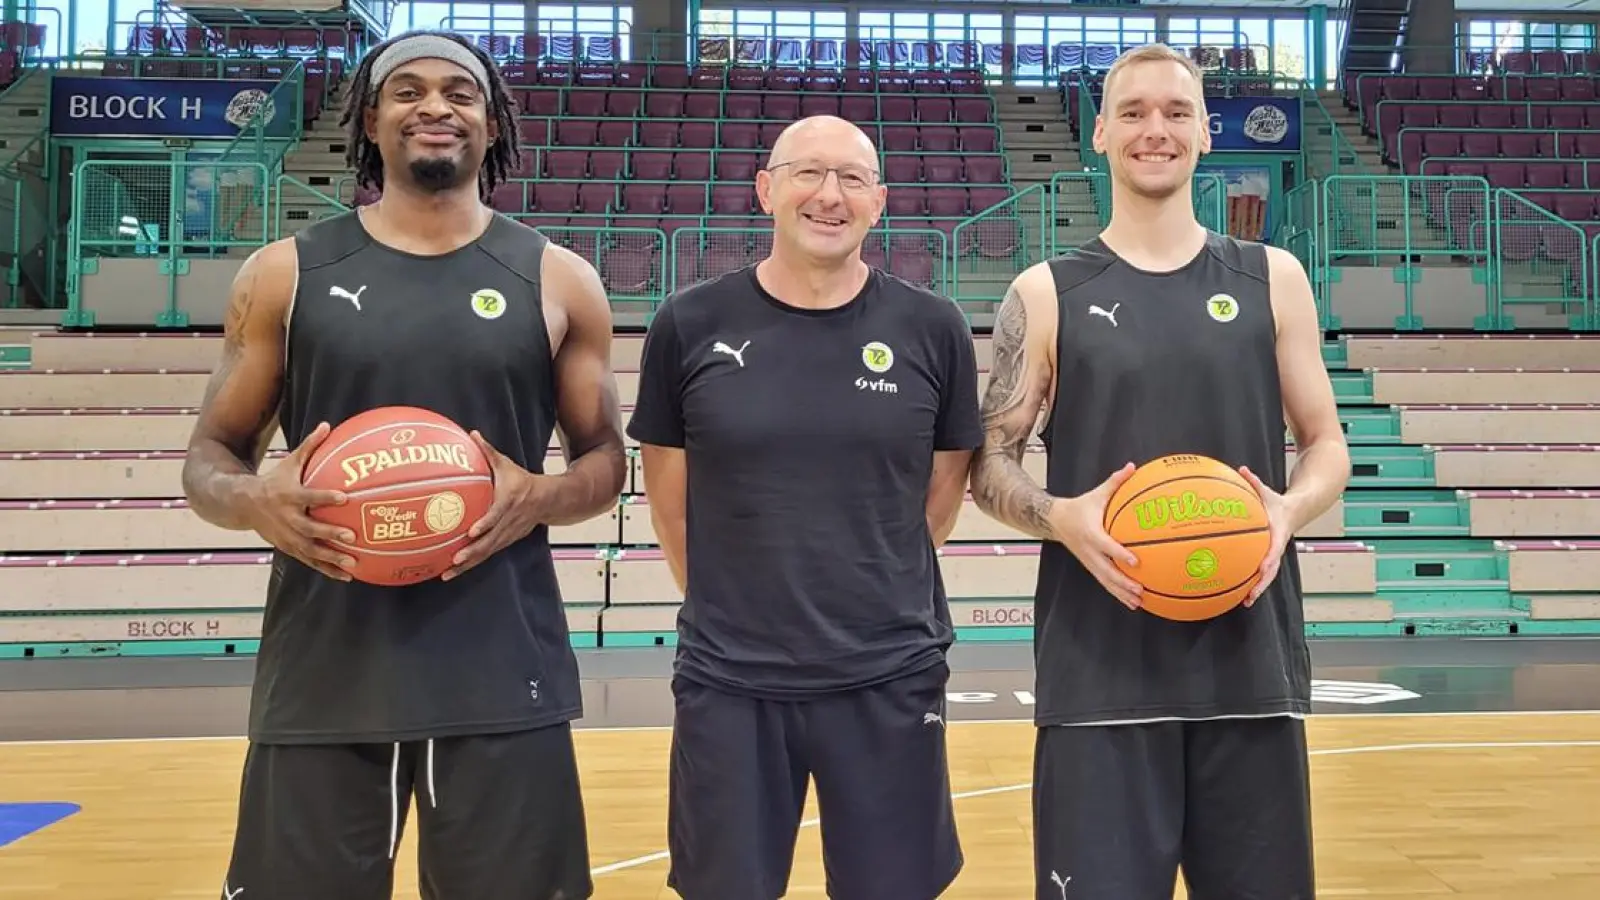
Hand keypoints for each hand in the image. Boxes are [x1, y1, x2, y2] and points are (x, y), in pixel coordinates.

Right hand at [245, 421, 356, 581]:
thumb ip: (310, 446)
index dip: (326, 497)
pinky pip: (310, 561)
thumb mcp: (289, 462)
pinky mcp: (288, 548)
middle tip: (352, 537)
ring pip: (310, 550)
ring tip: (353, 564)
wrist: (243, 504)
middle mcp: (287, 518)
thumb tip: (328, 424)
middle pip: (310, 528)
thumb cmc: (274, 480)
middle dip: (330, 533)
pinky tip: (348, 576)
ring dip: (331, 558)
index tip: (345, 497)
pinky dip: (327, 570)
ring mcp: (287, 536)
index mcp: (289, 495)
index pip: (310, 496)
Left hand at [442, 431, 545, 581]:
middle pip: (490, 541)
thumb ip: (488, 451)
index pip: (497, 515)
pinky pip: (487, 555)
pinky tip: (454, 571)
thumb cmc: (522, 480)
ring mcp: (508, 534)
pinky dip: (472, 564)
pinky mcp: (506, 541)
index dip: (486, 524)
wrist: (547, 500)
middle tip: (455, 559)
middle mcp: (509, 521)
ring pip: (487, 552)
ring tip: (448, 573)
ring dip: (469, 564)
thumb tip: (472, 434)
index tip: (472, 531)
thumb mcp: (506, 465)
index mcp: (509, 501)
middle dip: (472, 552)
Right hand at [1049, 462, 1144, 610]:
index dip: (1120, 554)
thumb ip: (1115, 482)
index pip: (1106, 546)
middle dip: (1122, 582)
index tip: (1135, 561)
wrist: (1056, 521)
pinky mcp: (1090, 566)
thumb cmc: (1080, 507)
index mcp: (1091, 533)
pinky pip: (1104, 582)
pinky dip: (1117, 593)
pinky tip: (1131, 601)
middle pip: (1106, 571)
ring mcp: (1088, 561)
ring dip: (1121, 593)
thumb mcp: (1096, 494)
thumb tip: (1132, 467)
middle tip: (1140, 589)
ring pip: (1105, 581)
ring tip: (1138, 602)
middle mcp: (1089, 551)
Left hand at [1237, 465, 1291, 605]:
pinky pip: (1260, 572)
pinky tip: (1237, 591)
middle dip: (1261, 585)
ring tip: (1244, 602)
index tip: (1260, 570)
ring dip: (1257, 589)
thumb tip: (1242, 469)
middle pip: (1270, 571)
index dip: (1268, 560)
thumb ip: (1254, 482)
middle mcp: (1276, 548)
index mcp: (1278, 535)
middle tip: (1250, 597)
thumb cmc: (1276, 502)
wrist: (1296, 511)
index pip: (1274, 550)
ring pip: (1267, 576)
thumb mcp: (1267, 492)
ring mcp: (1273, 555)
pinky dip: (1251, 581)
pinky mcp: (1268, 557)